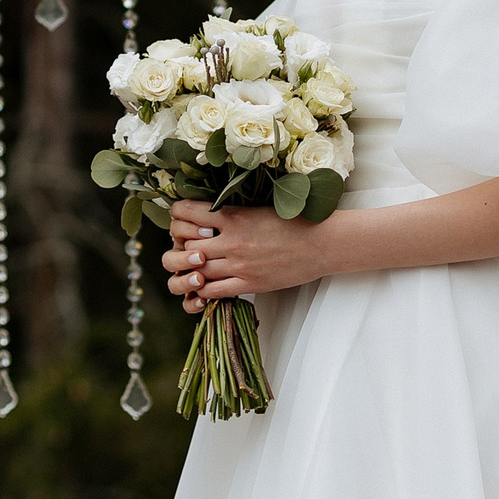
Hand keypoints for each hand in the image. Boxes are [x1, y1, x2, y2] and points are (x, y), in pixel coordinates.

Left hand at [162, 200, 328, 309]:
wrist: (321, 243)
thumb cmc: (293, 221)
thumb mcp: (257, 207)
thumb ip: (231, 211)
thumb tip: (204, 212)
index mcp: (233, 216)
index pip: (187, 213)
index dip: (177, 215)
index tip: (180, 216)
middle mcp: (231, 241)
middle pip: (184, 245)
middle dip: (178, 244)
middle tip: (183, 243)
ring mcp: (239, 266)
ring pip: (195, 271)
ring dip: (187, 269)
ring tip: (191, 265)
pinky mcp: (249, 285)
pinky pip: (213, 292)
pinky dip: (202, 290)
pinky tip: (202, 285)